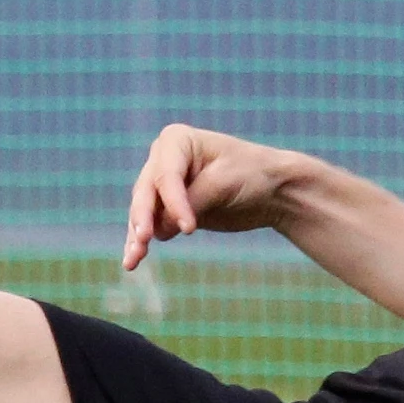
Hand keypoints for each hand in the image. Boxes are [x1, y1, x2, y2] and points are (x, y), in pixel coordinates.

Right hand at [122, 125, 290, 270]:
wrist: (271, 191)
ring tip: (133, 259)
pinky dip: (141, 243)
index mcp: (177, 141)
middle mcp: (163, 160)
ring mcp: (163, 186)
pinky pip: (150, 227)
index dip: (173, 203)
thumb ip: (192, 203)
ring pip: (142, 213)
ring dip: (137, 236)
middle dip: (143, 218)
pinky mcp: (167, 210)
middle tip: (143, 241)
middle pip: (145, 193)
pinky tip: (132, 261)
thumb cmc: (252, 175)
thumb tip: (160, 229)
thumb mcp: (223, 183)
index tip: (189, 229)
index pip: (166, 176)